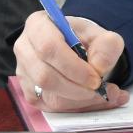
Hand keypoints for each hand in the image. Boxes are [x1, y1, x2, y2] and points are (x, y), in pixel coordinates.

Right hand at [12, 12, 128, 112]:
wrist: (77, 49)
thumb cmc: (84, 39)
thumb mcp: (101, 35)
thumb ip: (107, 46)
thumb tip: (99, 66)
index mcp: (38, 25)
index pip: (49, 47)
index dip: (73, 67)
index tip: (95, 77)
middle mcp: (25, 48)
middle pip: (45, 76)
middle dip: (77, 88)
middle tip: (100, 88)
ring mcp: (24, 73)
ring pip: (48, 95)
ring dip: (80, 100)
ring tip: (105, 94)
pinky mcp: (30, 93)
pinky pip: (51, 107)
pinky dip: (77, 107)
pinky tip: (93, 99)